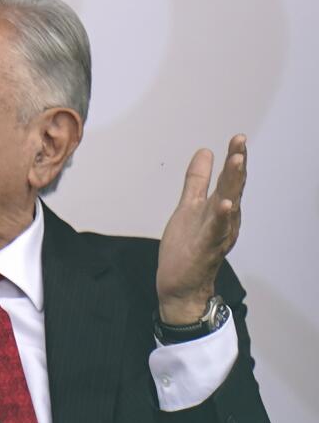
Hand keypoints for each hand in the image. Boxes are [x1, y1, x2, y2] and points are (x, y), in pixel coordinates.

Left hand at [156, 134, 246, 323]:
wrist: (181, 285)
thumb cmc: (188, 246)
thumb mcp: (189, 206)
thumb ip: (197, 180)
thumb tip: (204, 152)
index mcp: (220, 209)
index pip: (229, 180)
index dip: (234, 159)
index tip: (238, 138)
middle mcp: (224, 220)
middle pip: (232, 188)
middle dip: (237, 165)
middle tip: (240, 142)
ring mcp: (216, 234)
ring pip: (228, 205)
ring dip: (232, 184)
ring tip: (236, 162)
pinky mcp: (205, 248)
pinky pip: (215, 231)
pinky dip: (220, 217)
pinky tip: (224, 203)